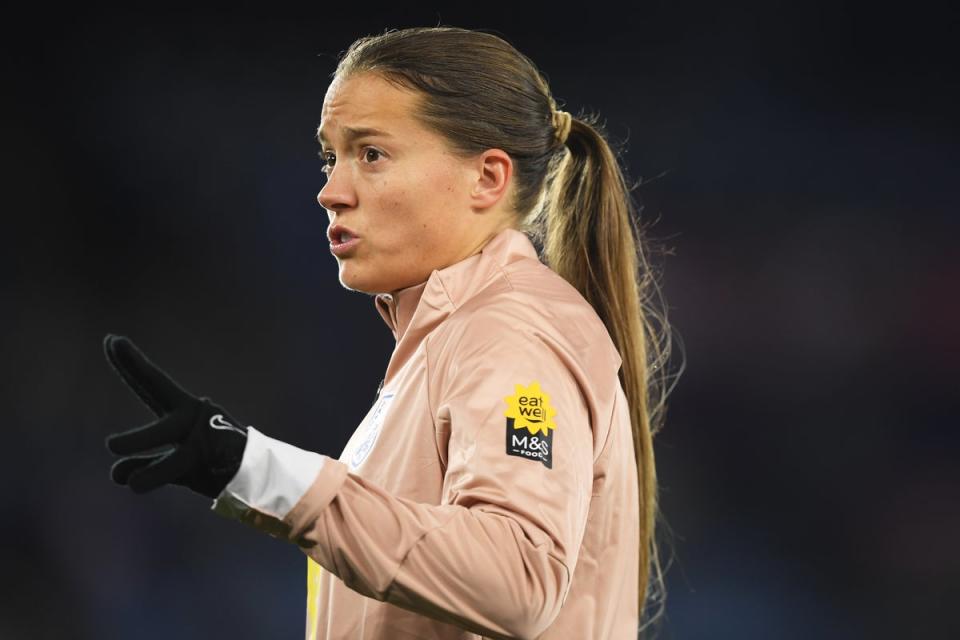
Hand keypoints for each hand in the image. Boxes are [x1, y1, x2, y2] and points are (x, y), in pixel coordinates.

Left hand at [103, 334, 247, 498]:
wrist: (255, 475)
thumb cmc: (212, 465)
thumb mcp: (174, 465)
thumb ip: (145, 463)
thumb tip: (116, 473)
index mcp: (181, 412)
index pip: (150, 385)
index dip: (130, 364)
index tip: (111, 339)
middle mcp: (190, 415)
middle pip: (157, 386)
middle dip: (135, 365)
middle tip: (112, 340)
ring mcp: (200, 432)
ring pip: (163, 431)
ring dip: (136, 439)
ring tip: (110, 444)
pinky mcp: (209, 453)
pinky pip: (171, 466)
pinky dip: (151, 475)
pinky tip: (134, 482)